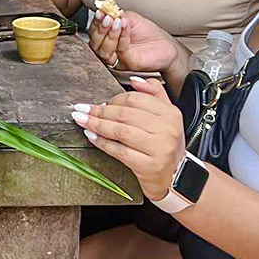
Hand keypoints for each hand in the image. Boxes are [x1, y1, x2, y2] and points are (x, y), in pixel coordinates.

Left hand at [71, 77, 185, 201]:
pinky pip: (119, 151)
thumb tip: (134, 80)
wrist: (176, 177)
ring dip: (96, 125)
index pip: (135, 99)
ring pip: (120, 131)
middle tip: (82, 109)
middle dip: (99, 111)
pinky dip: (102, 143)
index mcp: (171, 114)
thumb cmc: (166, 146)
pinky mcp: (149, 166)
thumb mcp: (168, 117)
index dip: (113, 99)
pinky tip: (91, 136)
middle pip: (124, 114)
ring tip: (81, 120)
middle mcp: (167, 129)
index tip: (99, 102)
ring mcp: (159, 148)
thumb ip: (154, 94)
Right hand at [88, 7, 179, 72]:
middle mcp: (109, 52)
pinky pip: (121, 51)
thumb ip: (116, 15)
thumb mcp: (130, 18)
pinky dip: (123, 37)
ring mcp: (118, 60)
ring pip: (104, 50)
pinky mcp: (129, 64)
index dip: (95, 23)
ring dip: (110, 33)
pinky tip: (126, 26)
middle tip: (108, 17)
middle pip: (95, 44)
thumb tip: (105, 10)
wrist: (165, 45)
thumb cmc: (148, 33)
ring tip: (118, 21)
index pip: (94, 33)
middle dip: (100, 29)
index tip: (100, 12)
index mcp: (107, 41)